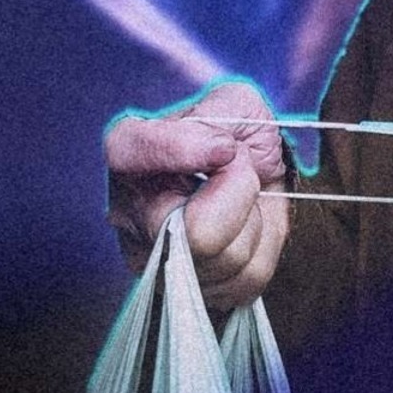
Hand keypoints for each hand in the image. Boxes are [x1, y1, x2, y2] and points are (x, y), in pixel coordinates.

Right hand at [104, 81, 289, 309]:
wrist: (253, 167)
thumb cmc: (235, 133)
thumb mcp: (231, 103)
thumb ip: (218, 117)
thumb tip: (219, 154)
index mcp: (128, 153)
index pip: (132, 152)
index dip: (181, 149)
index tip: (224, 146)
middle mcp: (131, 213)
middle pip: (195, 230)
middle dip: (240, 192)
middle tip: (242, 168)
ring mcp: (157, 260)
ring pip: (229, 257)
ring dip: (256, 218)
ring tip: (244, 197)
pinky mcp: (195, 290)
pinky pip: (248, 278)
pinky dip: (265, 245)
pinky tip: (249, 224)